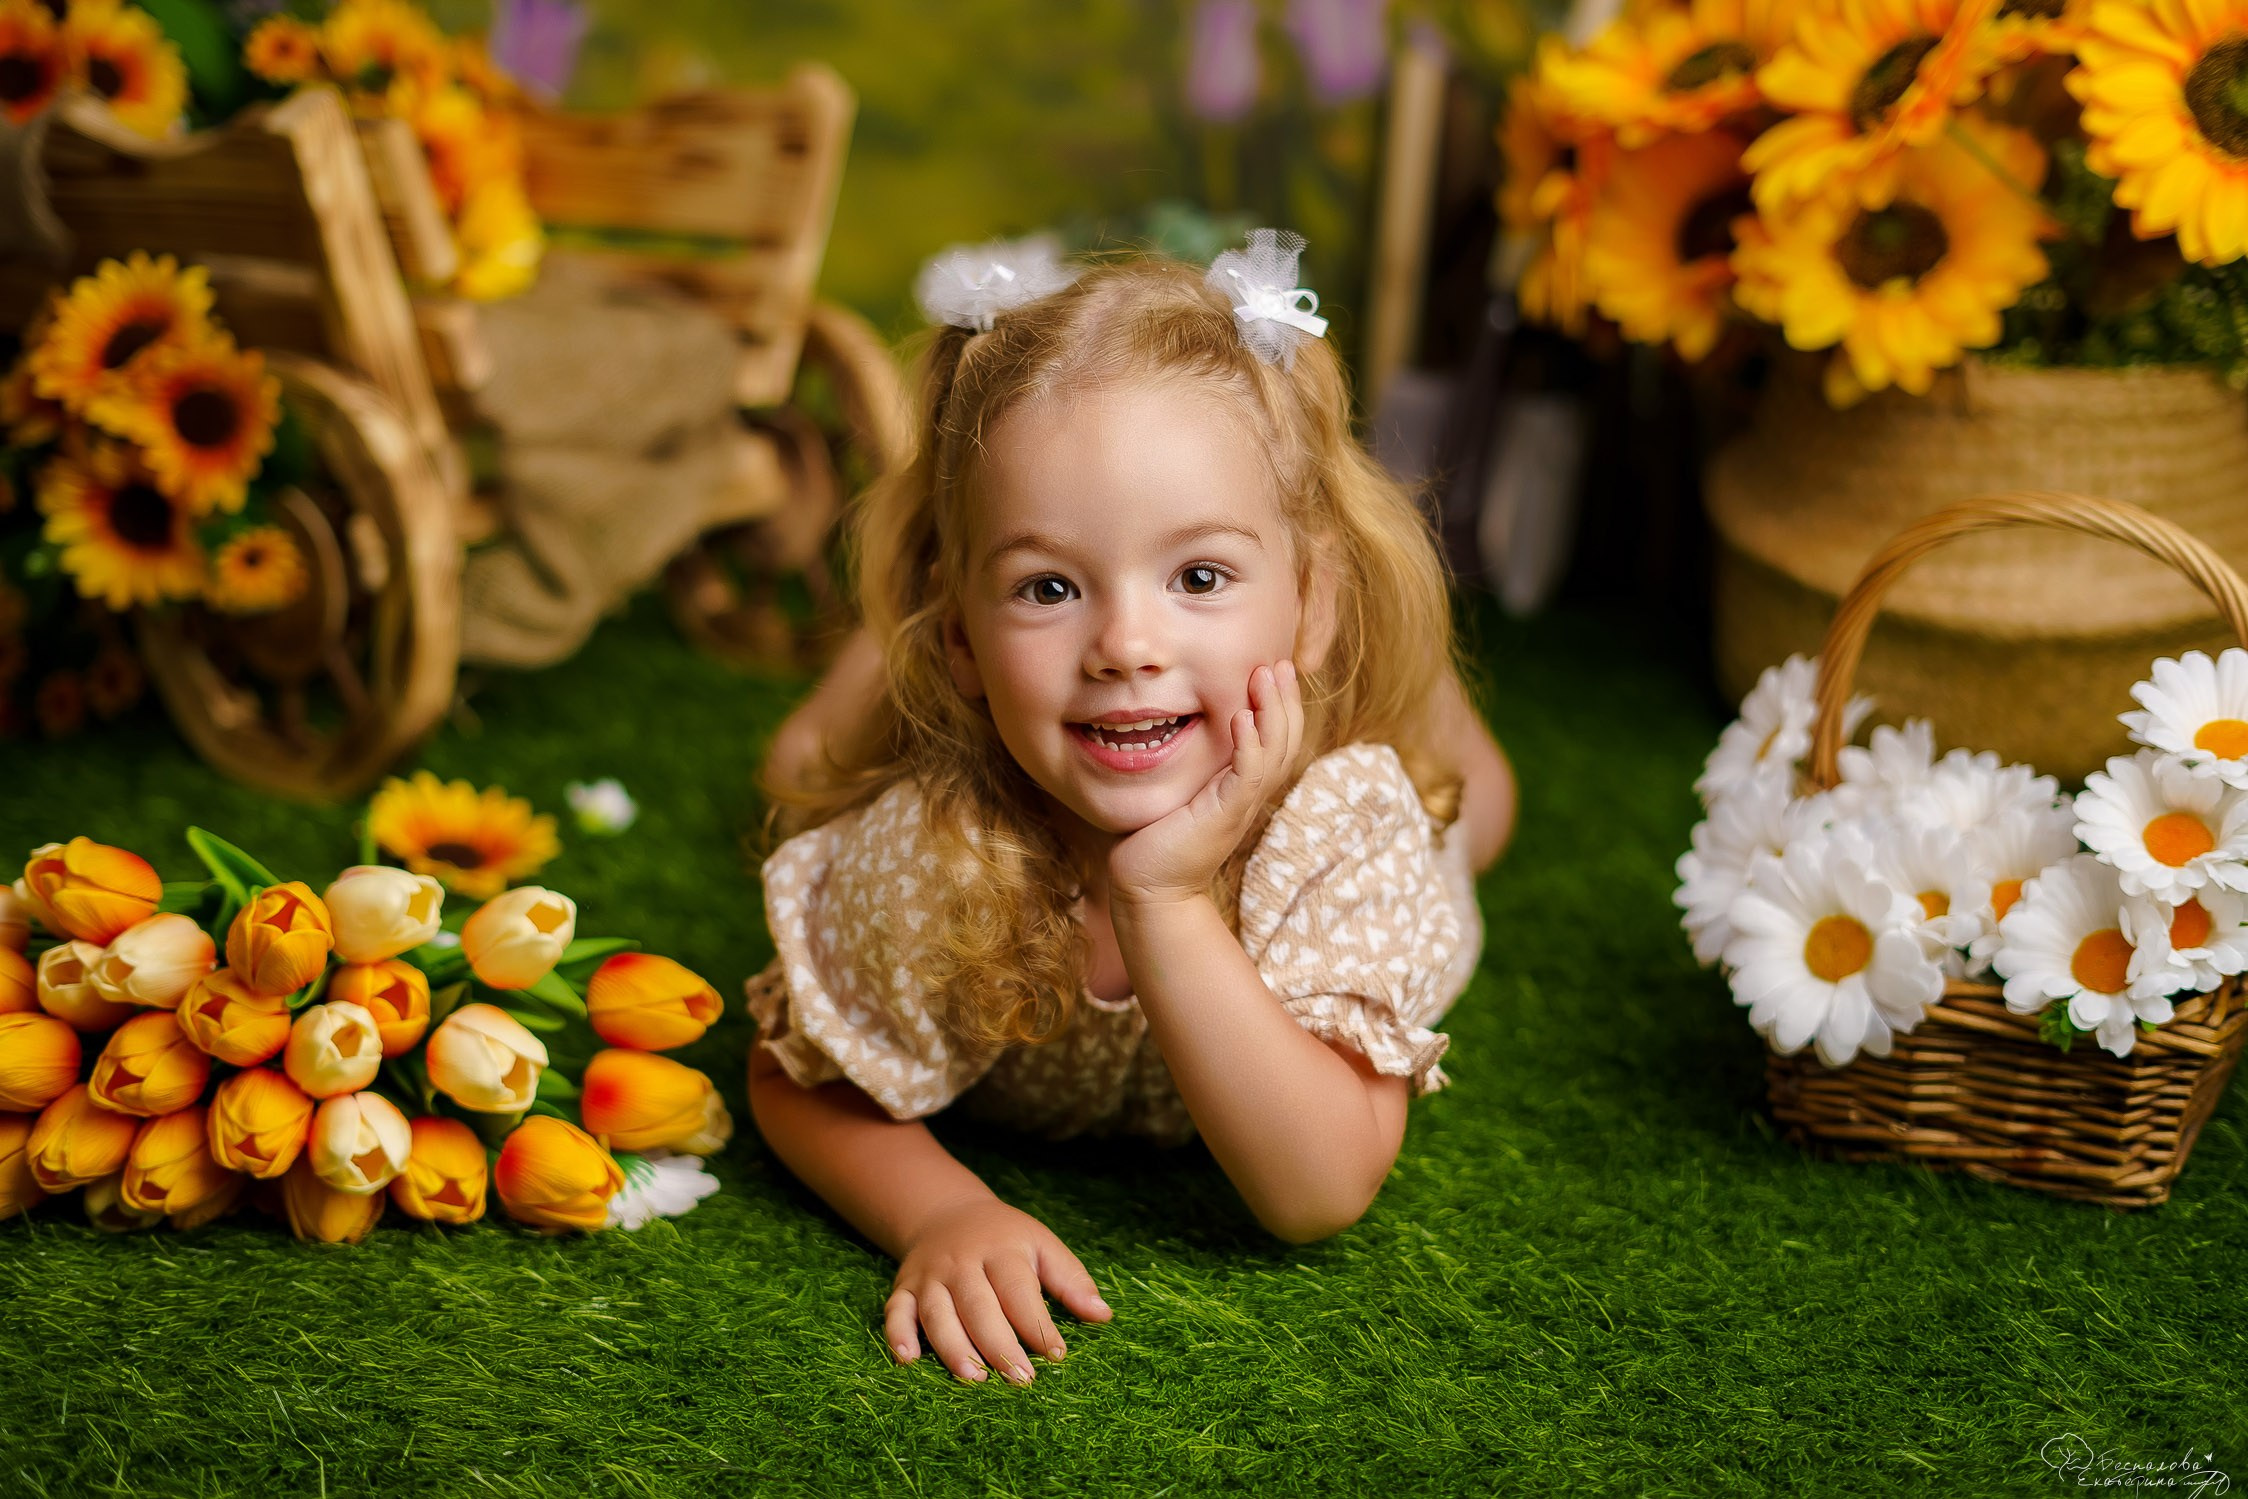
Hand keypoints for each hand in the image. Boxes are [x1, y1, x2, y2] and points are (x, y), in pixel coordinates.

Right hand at [886, 1196, 1112, 1384]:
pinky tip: (908, 1362)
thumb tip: (1102, 1315)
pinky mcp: (904, 1289)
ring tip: (975, 1379)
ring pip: (938, 1314)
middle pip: (979, 1306)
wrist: (946, 1213)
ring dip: (954, 1348)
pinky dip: (898, 1336)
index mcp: (1001, 1250)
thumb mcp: (1041, 1244)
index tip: (1057, 1354)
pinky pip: (896, 1312)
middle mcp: (961, 1263)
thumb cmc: (1004, 1237)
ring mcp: (929, 1277)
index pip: (1019, 1290)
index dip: (1037, 1323)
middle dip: (999, 1345)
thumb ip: (1071, 1279)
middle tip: (1021, 1380)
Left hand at [1108, 660, 1303, 906]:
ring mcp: (1240, 806)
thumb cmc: (1156, 838)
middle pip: (1287, 740)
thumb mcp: (1181, 789)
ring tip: (1266, 676)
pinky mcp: (1223, 816)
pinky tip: (1242, 717)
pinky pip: (1247, 776)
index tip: (1275, 668)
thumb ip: (1191, 761)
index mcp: (1243, 787)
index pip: (1278, 738)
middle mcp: (1249, 795)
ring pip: (1274, 753)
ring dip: (1272, 711)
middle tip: (1281, 662)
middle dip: (1286, 699)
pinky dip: (1249, 745)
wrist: (1148, 887)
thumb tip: (1177, 721)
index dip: (1282, 704)